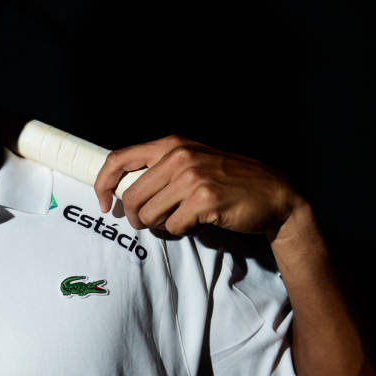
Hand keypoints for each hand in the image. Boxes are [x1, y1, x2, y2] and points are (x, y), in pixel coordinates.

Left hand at [93, 135, 304, 239]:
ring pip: (148, 215)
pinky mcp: (203, 200)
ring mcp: (191, 177)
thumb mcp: (192, 161)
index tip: (104, 205)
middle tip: (152, 223)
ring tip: (180, 219)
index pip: (118, 159)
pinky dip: (181, 232)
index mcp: (170, 144)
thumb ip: (160, 169)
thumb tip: (121, 191)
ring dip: (160, 226)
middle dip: (136, 218)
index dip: (102, 184)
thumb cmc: (228, 181)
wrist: (273, 193)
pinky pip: (173, 227)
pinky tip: (198, 222)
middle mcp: (178, 156)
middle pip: (131, 197)